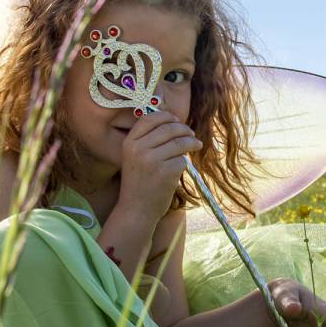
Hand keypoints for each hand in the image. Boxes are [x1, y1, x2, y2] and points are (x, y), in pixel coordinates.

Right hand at [115, 109, 200, 224]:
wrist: (136, 209)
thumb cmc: (138, 183)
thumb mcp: (134, 158)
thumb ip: (147, 141)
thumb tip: (174, 123)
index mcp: (129, 143)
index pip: (150, 119)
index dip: (166, 117)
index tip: (176, 120)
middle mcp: (139, 149)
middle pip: (169, 128)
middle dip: (184, 129)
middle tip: (191, 134)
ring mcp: (152, 160)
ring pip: (180, 142)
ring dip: (192, 142)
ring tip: (196, 145)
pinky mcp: (166, 172)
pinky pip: (182, 160)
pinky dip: (185, 162)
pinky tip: (182, 167)